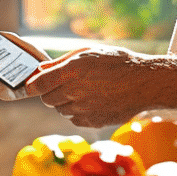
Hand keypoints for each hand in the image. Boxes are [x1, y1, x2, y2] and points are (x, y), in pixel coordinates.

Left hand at [24, 45, 153, 127]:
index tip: (31, 86)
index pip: (37, 85)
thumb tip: (39, 70)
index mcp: (72, 71)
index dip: (31, 86)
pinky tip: (92, 101)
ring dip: (65, 102)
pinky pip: (74, 119)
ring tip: (84, 91)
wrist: (145, 83)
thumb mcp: (87, 53)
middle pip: (47, 99)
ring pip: (61, 110)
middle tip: (65, 84)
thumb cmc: (116, 63)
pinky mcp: (93, 122)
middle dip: (51, 92)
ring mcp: (84, 109)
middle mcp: (75, 92)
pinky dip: (78, 112)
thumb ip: (60, 63)